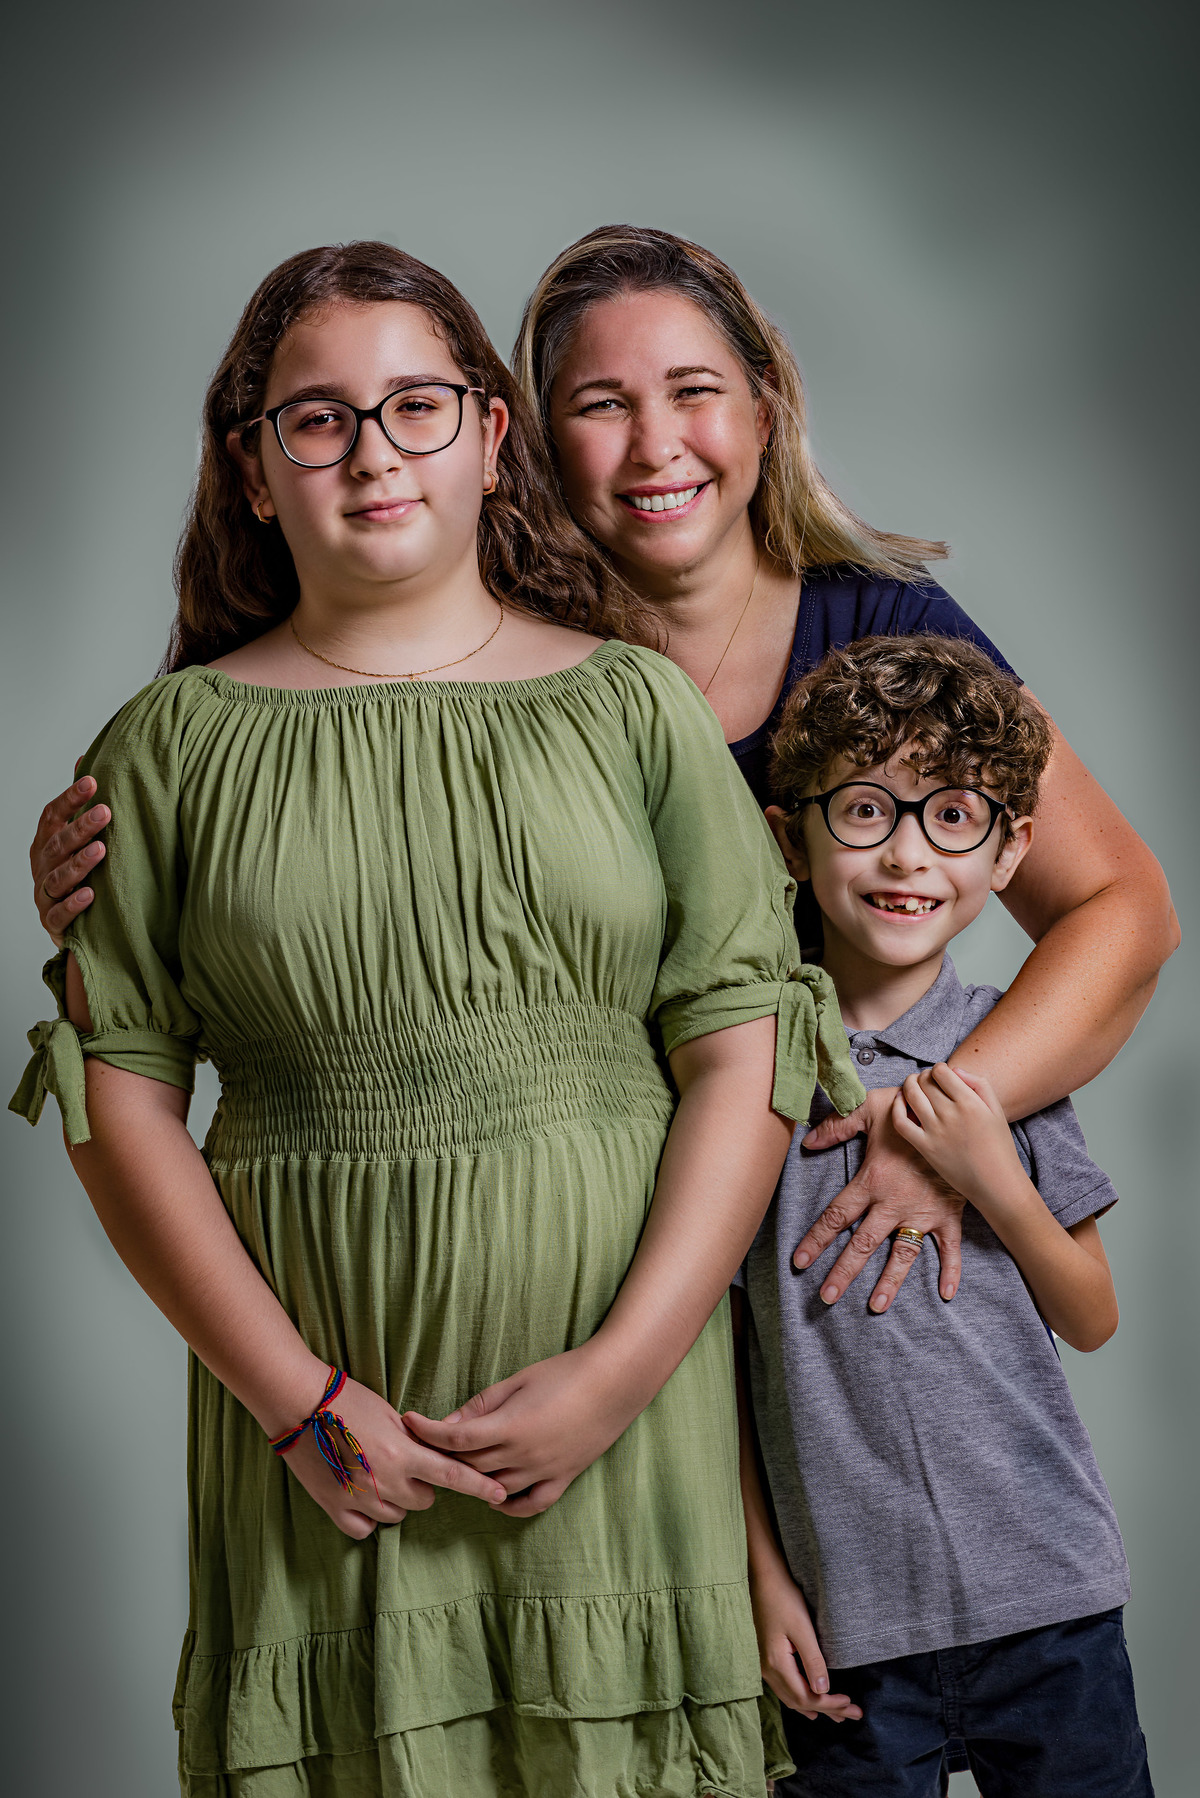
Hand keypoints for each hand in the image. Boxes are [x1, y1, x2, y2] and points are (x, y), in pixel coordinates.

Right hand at [32, 774, 107, 944]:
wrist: (67, 923)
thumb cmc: (74, 872)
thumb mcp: (74, 837)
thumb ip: (78, 803)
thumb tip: (85, 758)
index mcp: (46, 843)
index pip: (52, 815)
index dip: (69, 799)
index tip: (92, 782)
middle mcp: (42, 866)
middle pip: (57, 844)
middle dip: (80, 827)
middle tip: (105, 812)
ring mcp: (44, 894)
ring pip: (57, 877)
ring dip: (79, 863)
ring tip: (101, 850)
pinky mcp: (52, 922)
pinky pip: (59, 914)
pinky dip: (73, 904)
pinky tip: (91, 894)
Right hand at [276, 1374, 507, 1539]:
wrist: (299, 1405)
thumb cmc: (346, 1400)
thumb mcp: (389, 1414)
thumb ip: (413, 1441)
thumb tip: (430, 1456)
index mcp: (403, 1454)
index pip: (452, 1475)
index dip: (479, 1486)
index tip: (500, 1494)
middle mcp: (386, 1482)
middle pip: (424, 1499)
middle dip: (422, 1485)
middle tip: (405, 1464)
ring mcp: (360, 1499)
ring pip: (397, 1515)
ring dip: (397, 1499)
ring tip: (378, 1473)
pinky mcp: (335, 1508)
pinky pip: (365, 1528)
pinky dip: (369, 1517)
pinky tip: (362, 1496)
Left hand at [403, 1341, 635, 1517]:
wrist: (615, 1382)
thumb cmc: (566, 1372)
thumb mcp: (519, 1380)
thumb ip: (483, 1404)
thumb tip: (449, 1421)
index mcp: (511, 1427)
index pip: (456, 1438)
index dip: (428, 1431)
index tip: (409, 1420)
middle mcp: (524, 1456)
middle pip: (469, 1465)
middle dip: (443, 1454)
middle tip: (425, 1443)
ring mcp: (545, 1471)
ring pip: (494, 1487)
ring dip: (471, 1478)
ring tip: (455, 1465)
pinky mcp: (564, 1479)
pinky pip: (530, 1505)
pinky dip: (509, 1505)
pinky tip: (495, 1495)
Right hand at [750, 1561, 861, 1722]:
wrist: (762, 1577)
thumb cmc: (783, 1598)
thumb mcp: (802, 1628)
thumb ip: (812, 1660)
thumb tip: (823, 1690)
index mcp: (776, 1664)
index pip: (806, 1697)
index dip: (829, 1704)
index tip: (851, 1705)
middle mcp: (767, 1669)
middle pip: (799, 1701)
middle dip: (827, 1709)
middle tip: (853, 1714)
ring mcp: (764, 1665)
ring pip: (791, 1696)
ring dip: (815, 1705)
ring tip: (836, 1714)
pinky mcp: (766, 1657)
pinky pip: (785, 1687)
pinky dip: (801, 1697)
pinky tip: (809, 1700)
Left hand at [793, 1088, 964, 1310]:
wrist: (954, 1109)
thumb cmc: (908, 1107)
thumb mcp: (868, 1108)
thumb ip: (836, 1126)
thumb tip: (807, 1141)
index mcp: (872, 1180)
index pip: (837, 1215)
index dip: (816, 1239)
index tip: (800, 1261)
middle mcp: (894, 1202)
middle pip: (863, 1243)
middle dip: (844, 1272)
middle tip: (827, 1297)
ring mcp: (923, 1211)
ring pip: (903, 1253)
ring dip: (890, 1281)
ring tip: (876, 1306)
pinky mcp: (949, 1213)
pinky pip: (951, 1247)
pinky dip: (952, 1270)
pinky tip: (947, 1293)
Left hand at [891, 1064, 1022, 1206]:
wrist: (995, 1183)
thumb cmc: (999, 1146)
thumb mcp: (996, 1110)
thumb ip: (978, 1084)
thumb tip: (954, 1070)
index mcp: (970, 1102)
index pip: (941, 1071)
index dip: (938, 1069)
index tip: (941, 1075)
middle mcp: (950, 1114)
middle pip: (924, 1081)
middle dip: (923, 1076)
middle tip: (927, 1081)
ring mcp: (935, 1131)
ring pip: (911, 1095)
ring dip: (909, 1085)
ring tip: (912, 1086)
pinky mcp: (925, 1147)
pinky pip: (901, 1122)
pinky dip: (897, 1107)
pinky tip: (901, 1102)